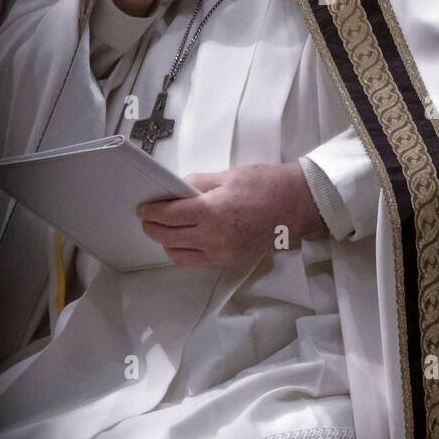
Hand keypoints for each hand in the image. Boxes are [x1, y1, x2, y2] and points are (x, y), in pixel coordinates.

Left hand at [136, 162, 327, 268]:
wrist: (295, 205)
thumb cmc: (265, 185)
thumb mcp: (227, 176)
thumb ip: (197, 184)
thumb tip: (176, 190)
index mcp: (211, 211)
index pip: (169, 216)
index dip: (151, 212)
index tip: (143, 209)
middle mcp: (213, 237)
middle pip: (169, 237)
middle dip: (153, 228)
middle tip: (147, 219)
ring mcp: (221, 253)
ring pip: (179, 254)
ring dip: (166, 242)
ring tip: (163, 230)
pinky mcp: (229, 261)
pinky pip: (196, 262)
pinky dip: (183, 252)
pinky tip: (182, 241)